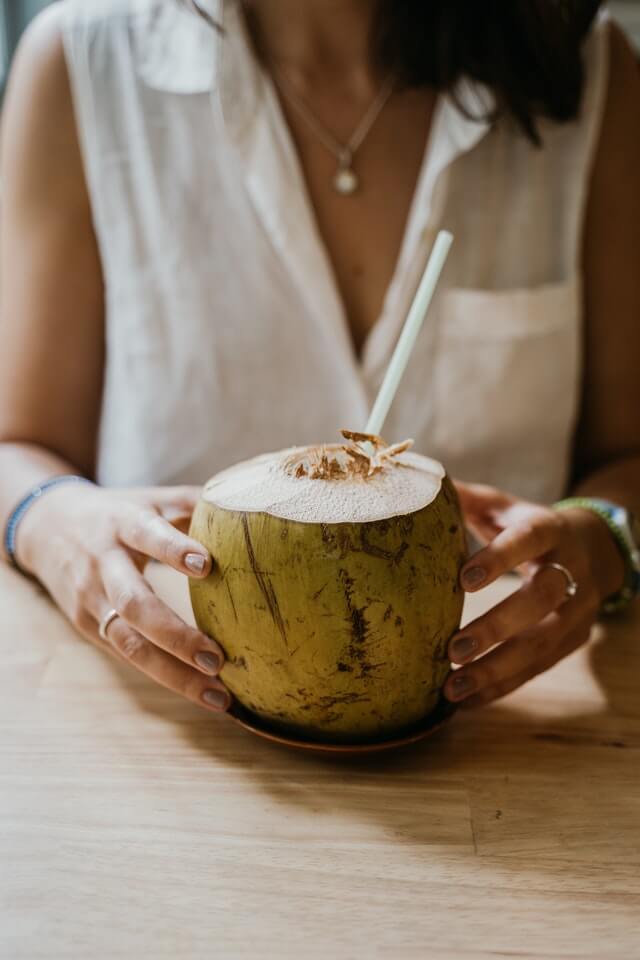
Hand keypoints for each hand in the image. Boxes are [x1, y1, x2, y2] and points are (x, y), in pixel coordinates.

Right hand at [17, 483, 231, 713]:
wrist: (48, 527)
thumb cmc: (120, 512)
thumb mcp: (151, 498)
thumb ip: (194, 502)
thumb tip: (250, 503)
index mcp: (123, 523)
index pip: (147, 534)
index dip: (173, 549)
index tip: (206, 565)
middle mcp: (103, 563)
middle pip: (134, 603)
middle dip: (176, 635)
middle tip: (218, 659)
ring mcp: (91, 598)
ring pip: (129, 643)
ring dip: (174, 674)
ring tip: (217, 695)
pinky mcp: (86, 626)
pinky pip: (126, 654)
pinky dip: (164, 675)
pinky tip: (199, 691)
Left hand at [443, 482, 625, 707]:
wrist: (589, 549)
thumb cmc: (523, 525)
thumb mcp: (500, 504)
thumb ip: (463, 498)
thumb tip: (412, 487)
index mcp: (549, 528)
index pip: (530, 539)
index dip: (500, 558)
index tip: (463, 581)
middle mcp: (571, 569)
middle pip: (543, 600)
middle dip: (499, 627)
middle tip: (454, 648)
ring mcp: (577, 609)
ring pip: (543, 643)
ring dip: (497, 669)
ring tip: (452, 687)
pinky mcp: (573, 640)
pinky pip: (538, 668)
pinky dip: (502, 686)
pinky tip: (466, 699)